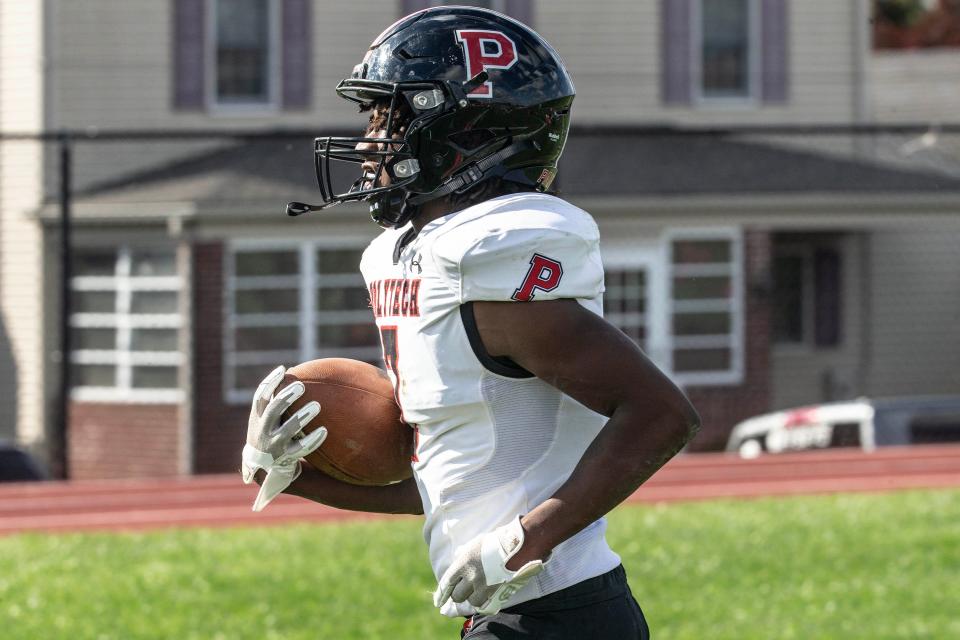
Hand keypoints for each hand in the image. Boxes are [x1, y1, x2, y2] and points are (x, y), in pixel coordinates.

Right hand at [242, 366, 326, 511]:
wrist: (263, 468)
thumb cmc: (268, 434)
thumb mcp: (264, 419)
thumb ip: (273, 400)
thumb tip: (290, 371)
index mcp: (257, 418)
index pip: (260, 397)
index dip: (270, 383)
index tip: (283, 370)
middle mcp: (263, 431)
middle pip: (273, 411)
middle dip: (286, 398)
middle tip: (301, 386)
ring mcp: (274, 445)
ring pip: (288, 430)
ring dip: (302, 417)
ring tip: (316, 405)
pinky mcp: (286, 458)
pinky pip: (301, 449)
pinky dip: (312, 440)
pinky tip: (324, 430)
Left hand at [433, 516, 549, 614]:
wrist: (519, 545)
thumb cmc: (497, 541)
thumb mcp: (476, 545)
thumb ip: (465, 557)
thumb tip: (459, 564)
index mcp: (463, 562)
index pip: (447, 582)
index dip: (442, 593)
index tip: (438, 602)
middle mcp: (471, 576)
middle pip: (457, 595)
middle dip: (459, 594)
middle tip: (465, 591)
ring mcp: (483, 586)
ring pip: (471, 601)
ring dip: (473, 598)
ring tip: (479, 590)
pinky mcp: (496, 592)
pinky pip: (484, 603)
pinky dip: (484, 602)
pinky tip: (487, 596)